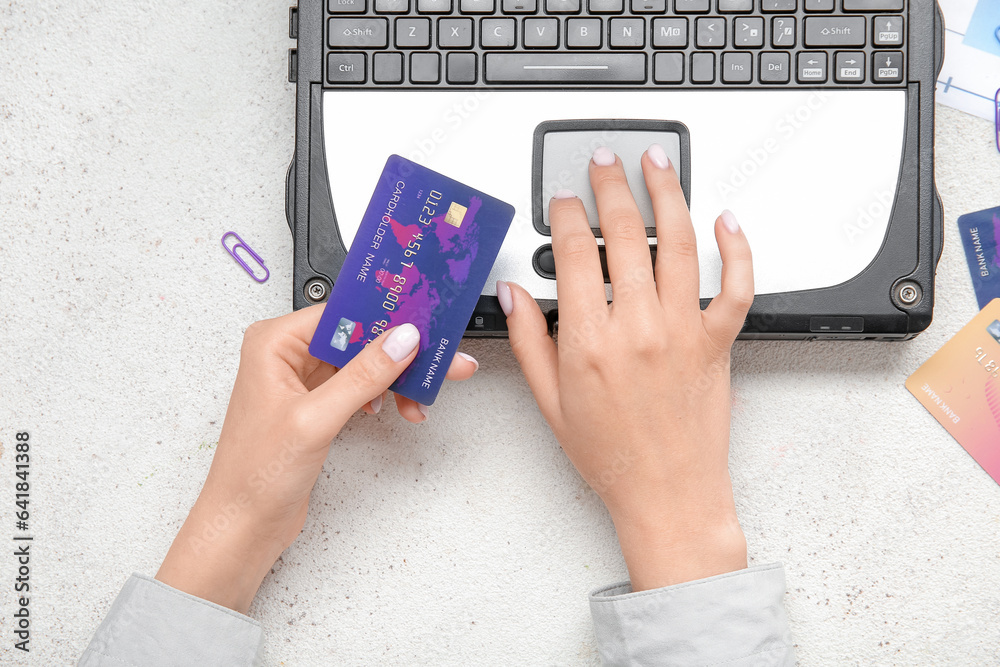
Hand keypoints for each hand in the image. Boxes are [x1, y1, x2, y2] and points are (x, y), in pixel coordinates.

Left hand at [156, 305, 477, 611]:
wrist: (243, 525)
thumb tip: (400, 340)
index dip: (384, 316)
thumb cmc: (254, 475)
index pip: (341, 313)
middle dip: (400, 352)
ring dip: (396, 378)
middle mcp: (287, 356)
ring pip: (363, 363)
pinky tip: (399, 407)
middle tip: (439, 359)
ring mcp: (303, 382)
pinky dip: (384, 395)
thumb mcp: (315, 420)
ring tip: (421, 395)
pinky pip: (359, 386)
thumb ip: (362, 376)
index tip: (422, 321)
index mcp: (274, 344)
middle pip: (358, 337)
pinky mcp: (316, 405)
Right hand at [501, 144, 753, 590]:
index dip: (568, 215)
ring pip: (680, 243)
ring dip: (668, 193)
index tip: (565, 201)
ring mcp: (684, 331)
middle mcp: (639, 328)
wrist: (668, 494)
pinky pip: (736, 285)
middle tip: (604, 161)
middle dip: (612, 186)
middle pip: (627, 234)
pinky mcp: (718, 342)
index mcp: (590, 342)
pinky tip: (725, 219)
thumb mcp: (550, 402)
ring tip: (657, 164)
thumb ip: (527, 341)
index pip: (577, 253)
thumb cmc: (611, 455)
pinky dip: (737, 248)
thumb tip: (513, 295)